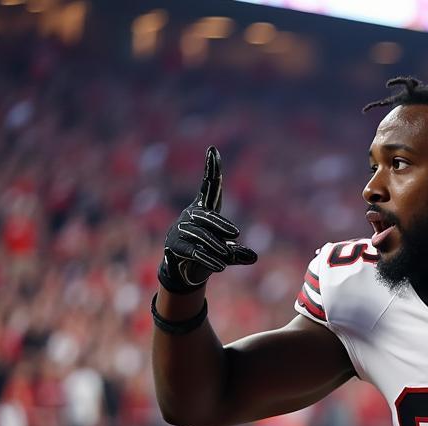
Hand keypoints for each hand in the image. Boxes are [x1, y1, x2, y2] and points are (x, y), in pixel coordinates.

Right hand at [159, 146, 257, 293]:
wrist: (184, 272)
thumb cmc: (207, 255)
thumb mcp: (226, 253)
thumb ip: (238, 254)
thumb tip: (254, 257)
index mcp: (203, 211)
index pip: (208, 188)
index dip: (211, 170)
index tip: (213, 150)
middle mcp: (190, 217)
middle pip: (206, 216)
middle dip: (220, 225)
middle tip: (236, 234)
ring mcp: (179, 230)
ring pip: (200, 235)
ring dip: (215, 245)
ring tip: (227, 255)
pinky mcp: (174, 246)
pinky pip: (193, 251)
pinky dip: (208, 258)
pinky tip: (221, 266)